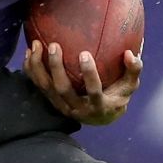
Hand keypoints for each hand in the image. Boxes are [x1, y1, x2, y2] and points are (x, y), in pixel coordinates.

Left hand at [24, 41, 141, 125]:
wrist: (101, 117)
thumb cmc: (118, 96)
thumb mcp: (130, 86)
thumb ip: (133, 70)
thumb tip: (130, 53)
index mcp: (98, 106)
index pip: (93, 91)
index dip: (88, 74)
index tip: (84, 54)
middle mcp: (78, 109)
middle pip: (63, 89)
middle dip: (56, 67)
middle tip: (54, 45)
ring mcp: (63, 106)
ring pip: (46, 88)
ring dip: (38, 67)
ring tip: (36, 45)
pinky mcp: (52, 102)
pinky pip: (39, 86)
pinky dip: (32, 70)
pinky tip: (29, 54)